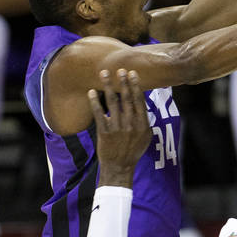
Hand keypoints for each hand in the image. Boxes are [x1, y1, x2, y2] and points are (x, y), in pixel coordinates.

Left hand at [90, 68, 150, 183]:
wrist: (120, 167)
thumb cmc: (133, 150)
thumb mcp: (145, 136)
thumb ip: (144, 119)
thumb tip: (142, 100)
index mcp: (142, 124)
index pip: (139, 101)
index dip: (135, 86)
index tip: (132, 73)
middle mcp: (131, 125)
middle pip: (126, 99)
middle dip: (123, 82)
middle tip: (120, 69)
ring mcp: (117, 128)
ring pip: (112, 103)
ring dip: (108, 86)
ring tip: (104, 73)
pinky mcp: (105, 132)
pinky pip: (99, 114)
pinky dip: (95, 102)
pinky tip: (91, 91)